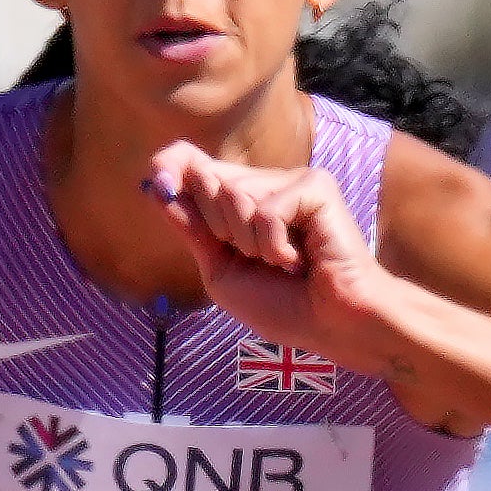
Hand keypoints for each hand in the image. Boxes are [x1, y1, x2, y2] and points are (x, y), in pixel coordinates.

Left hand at [148, 139, 414, 375]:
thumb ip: (192, 228)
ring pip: (234, 193)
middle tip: (258, 260)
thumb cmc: (285, 307)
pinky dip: (275, 246)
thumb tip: (155, 186)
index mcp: (242, 201)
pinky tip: (300, 261)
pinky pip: (266, 210)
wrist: (335, 327)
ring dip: (251, 244)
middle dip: (219, 229)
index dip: (170, 164)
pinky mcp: (316, 187)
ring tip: (284, 264)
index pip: (194, 163)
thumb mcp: (221, 271)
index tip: (157, 180)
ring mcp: (293, 182)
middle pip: (208, 178)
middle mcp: (266, 184)